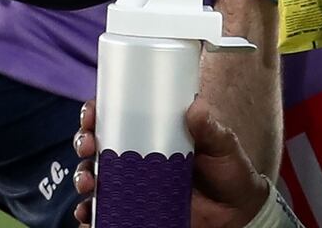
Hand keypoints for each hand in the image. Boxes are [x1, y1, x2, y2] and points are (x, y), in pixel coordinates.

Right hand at [71, 98, 267, 227]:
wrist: (238, 212)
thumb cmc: (229, 171)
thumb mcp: (223, 145)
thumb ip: (210, 129)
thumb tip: (197, 106)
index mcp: (153, 132)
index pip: (116, 116)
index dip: (96, 112)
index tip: (92, 114)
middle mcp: (137, 155)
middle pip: (96, 144)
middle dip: (82, 142)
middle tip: (87, 147)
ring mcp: (133, 184)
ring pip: (94, 176)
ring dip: (82, 177)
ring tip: (89, 183)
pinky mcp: (134, 210)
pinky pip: (104, 212)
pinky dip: (90, 214)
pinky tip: (89, 215)